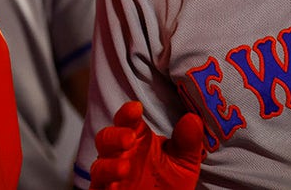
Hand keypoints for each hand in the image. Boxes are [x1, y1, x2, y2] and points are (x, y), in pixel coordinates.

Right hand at [90, 101, 204, 189]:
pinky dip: (106, 182)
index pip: (128, 120)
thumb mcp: (184, 163)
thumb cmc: (171, 185)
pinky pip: (98, 187)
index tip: (136, 108)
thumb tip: (192, 118)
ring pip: (99, 165)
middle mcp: (120, 155)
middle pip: (106, 138)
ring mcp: (111, 176)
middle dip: (114, 136)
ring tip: (125, 166)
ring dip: (109, 164)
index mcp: (138, 140)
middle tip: (129, 138)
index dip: (128, 112)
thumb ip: (188, 142)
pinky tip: (118, 182)